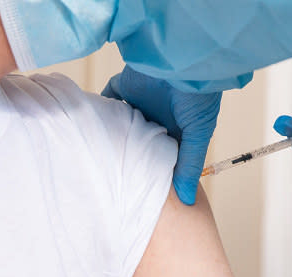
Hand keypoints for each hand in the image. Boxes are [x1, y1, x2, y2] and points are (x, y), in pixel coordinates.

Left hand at [102, 66, 221, 204]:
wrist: (183, 60)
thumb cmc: (199, 97)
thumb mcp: (199, 135)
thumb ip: (189, 165)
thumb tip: (186, 200)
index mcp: (178, 131)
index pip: (163, 155)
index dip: (154, 169)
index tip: (142, 189)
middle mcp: (158, 118)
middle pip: (140, 141)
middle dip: (131, 155)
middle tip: (116, 177)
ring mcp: (141, 103)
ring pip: (123, 123)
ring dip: (114, 134)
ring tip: (100, 157)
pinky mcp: (126, 86)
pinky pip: (109, 98)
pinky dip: (101, 108)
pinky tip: (92, 126)